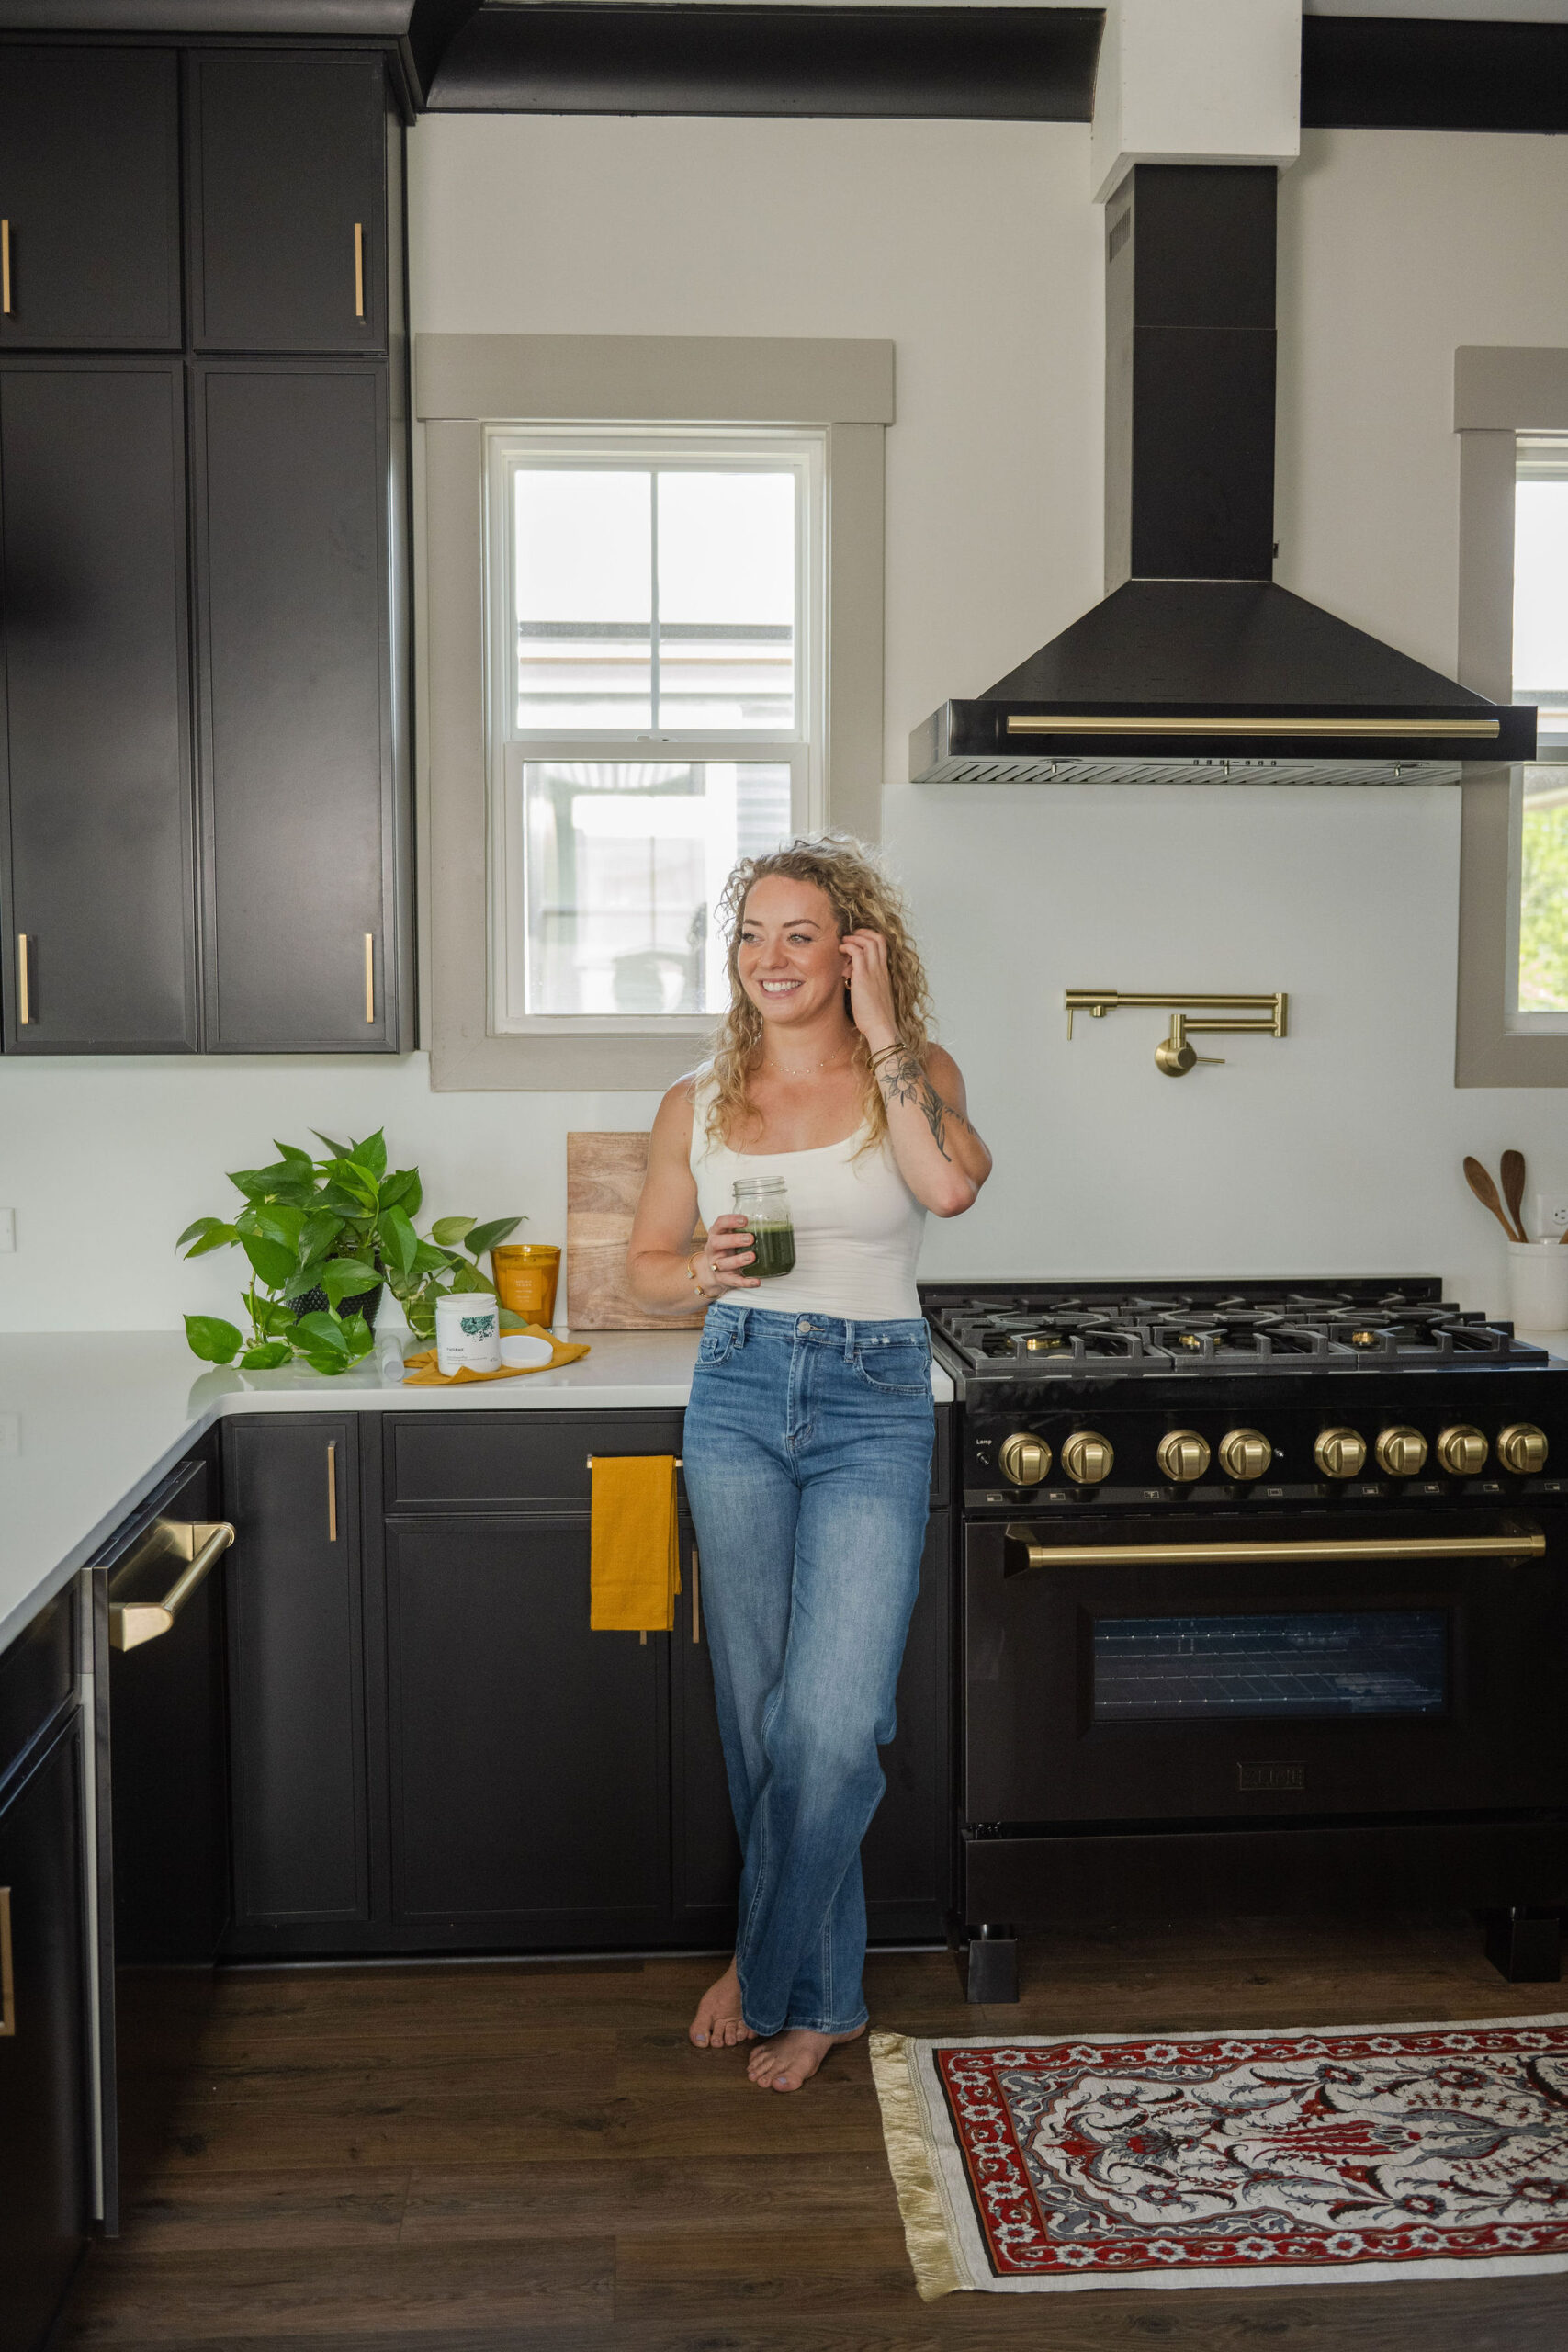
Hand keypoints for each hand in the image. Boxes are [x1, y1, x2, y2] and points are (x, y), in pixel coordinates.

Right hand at [695, 1211, 758, 1291]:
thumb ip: (742, 1229)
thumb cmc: (726, 1249)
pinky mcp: (724, 1279)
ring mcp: (716, 1265)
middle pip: (717, 1243)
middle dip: (734, 1240)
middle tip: (751, 1238)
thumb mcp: (729, 1236)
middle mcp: (713, 1249)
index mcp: (716, 1235)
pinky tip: (756, 1281)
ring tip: (752, 1257)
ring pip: (723, 1263)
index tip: (745, 1220)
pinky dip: (745, 1282)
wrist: (711, 1272)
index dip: (730, 1221)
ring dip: (738, 1260)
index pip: (719, 1224)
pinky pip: (733, 1281)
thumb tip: (770, 1222)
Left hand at [841, 929, 897, 1053]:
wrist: (881, 1026)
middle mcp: (881, 969)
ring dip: (854, 938)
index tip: (858, 940)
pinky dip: (848, 947)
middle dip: (862, 933)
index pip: (882, 946)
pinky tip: (841, 951)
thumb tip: (850, 976)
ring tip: (843, 942)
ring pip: (868, 942)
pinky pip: (857, 952)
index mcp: (885, 973)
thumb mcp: (872, 995)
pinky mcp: (864, 976)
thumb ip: (864, 983)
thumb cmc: (875, 1016)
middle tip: (849, 936)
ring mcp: (874, 971)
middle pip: (878, 939)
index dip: (870, 938)